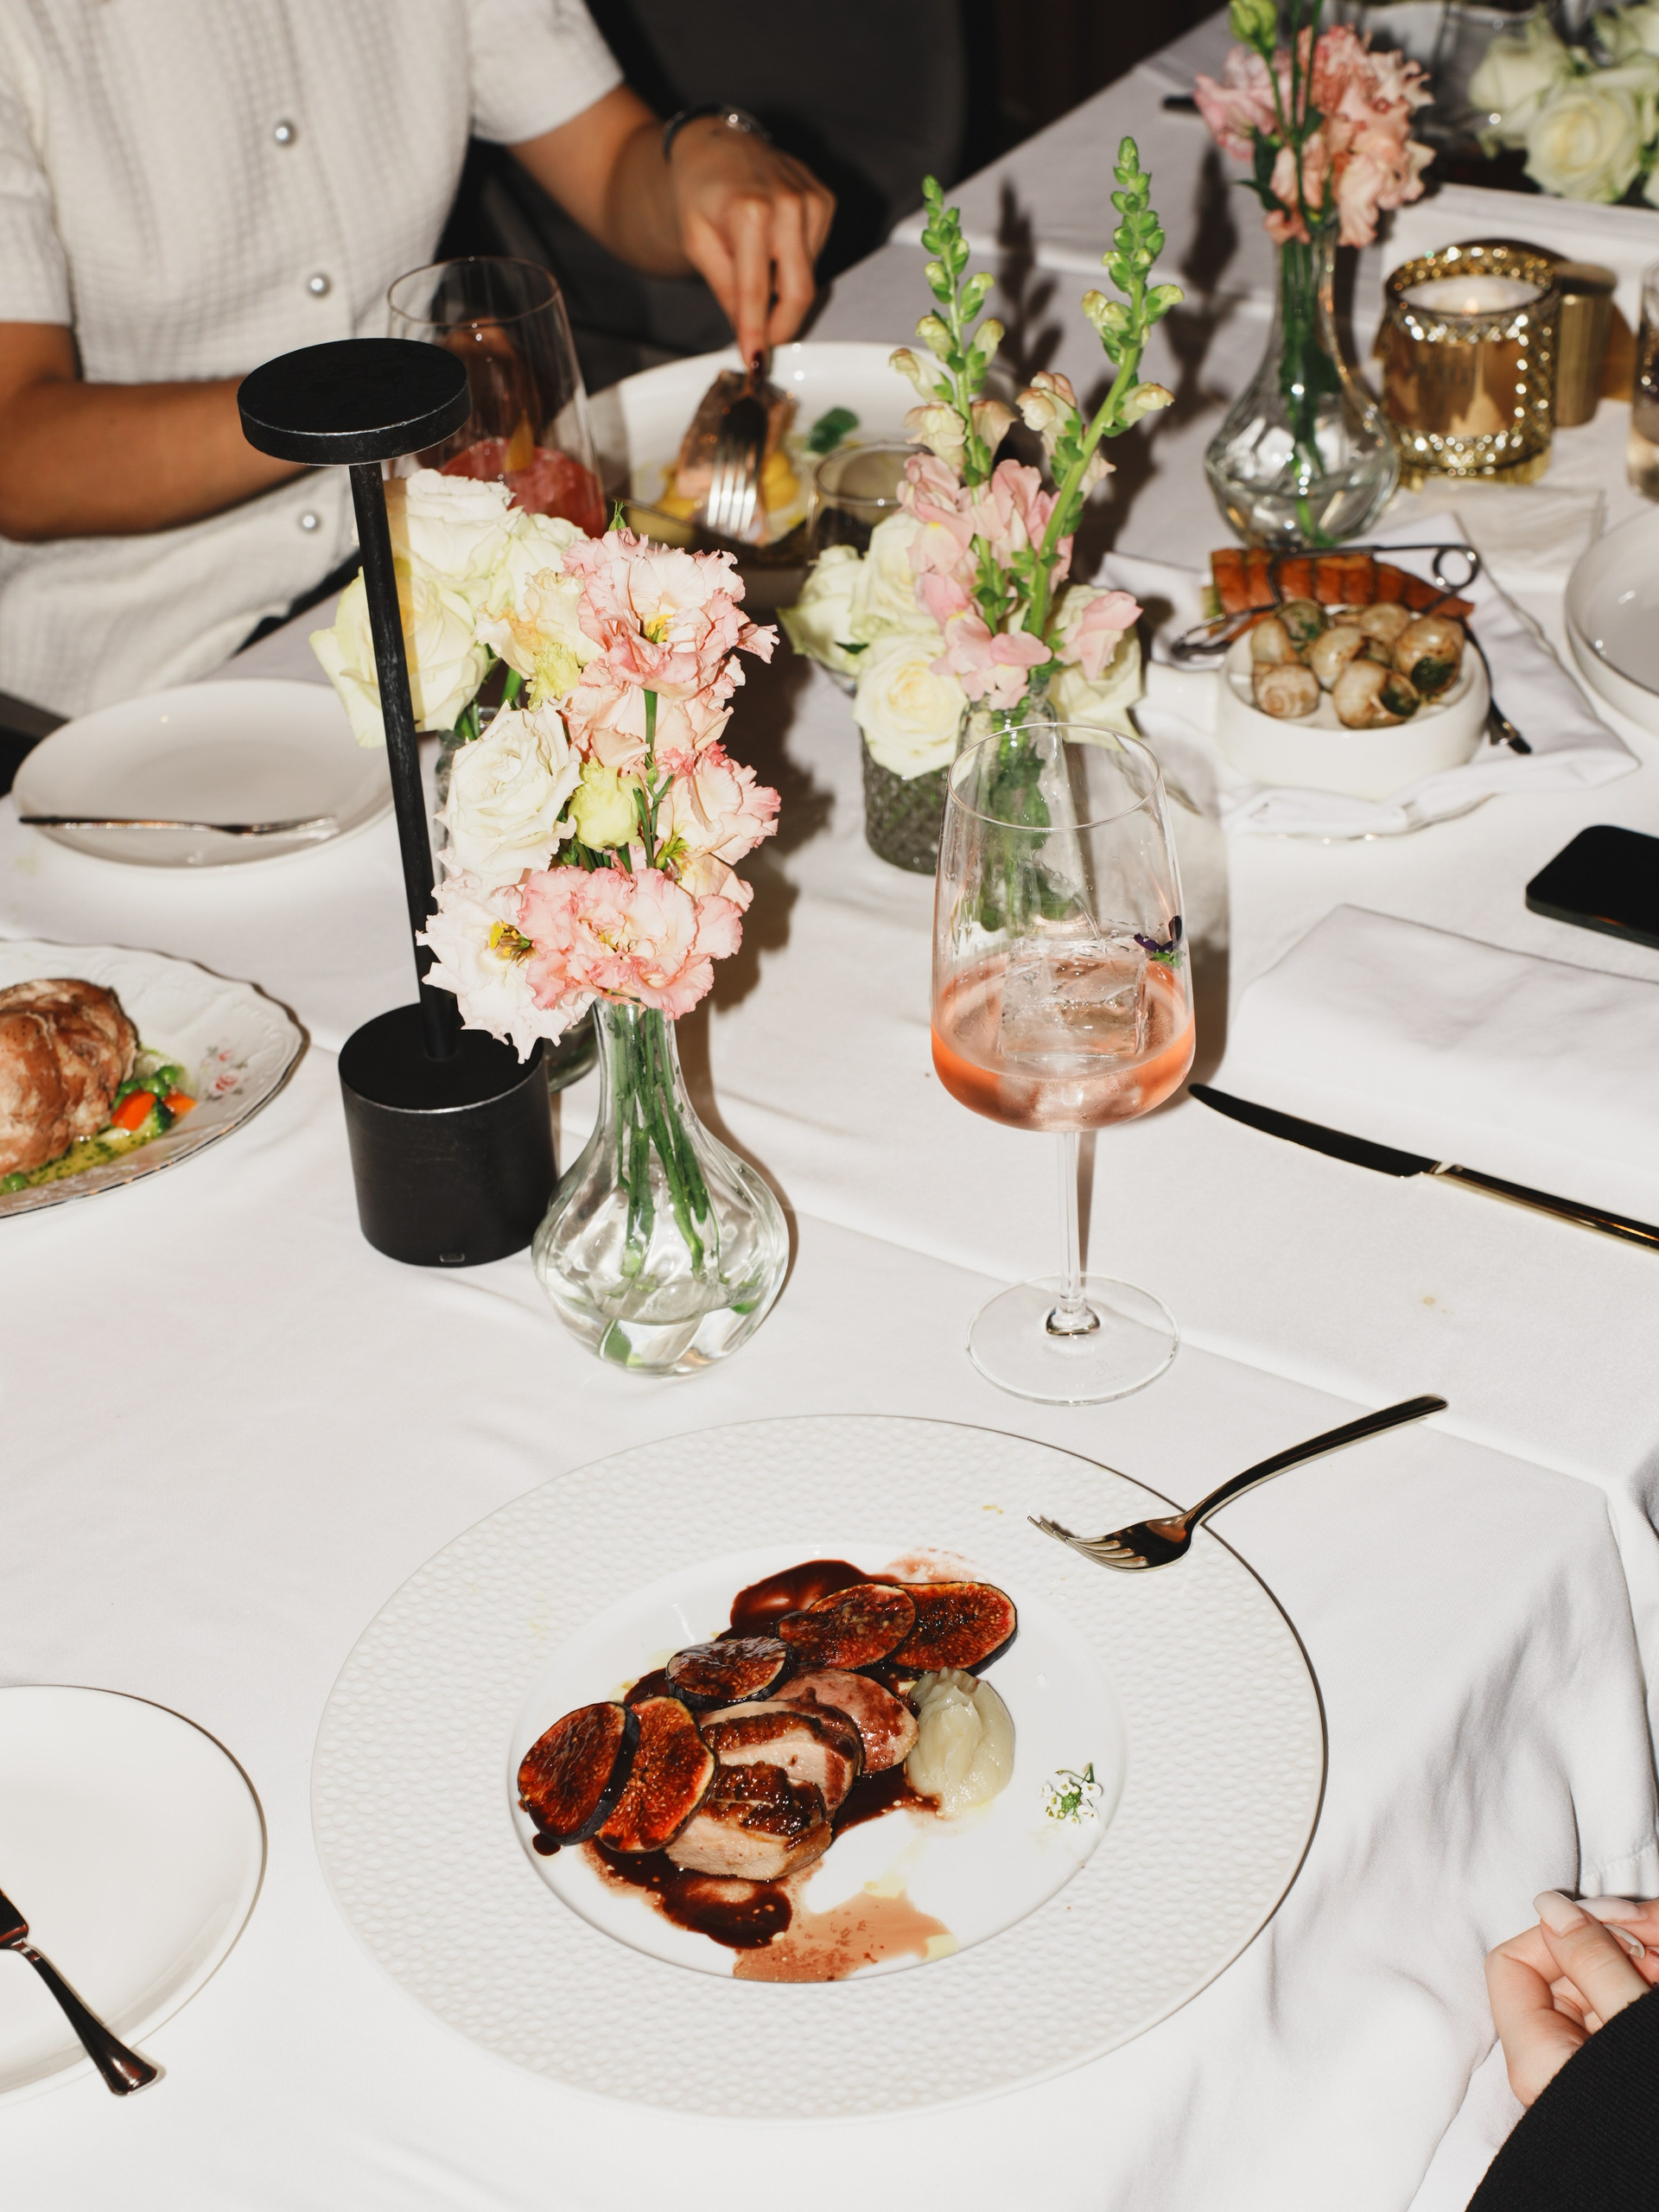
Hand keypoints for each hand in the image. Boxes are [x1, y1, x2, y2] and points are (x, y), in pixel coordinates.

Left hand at [666, 119, 834, 362]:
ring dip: (783, 289)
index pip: (757, 291)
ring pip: (808, 276)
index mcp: (749, 212)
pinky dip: (794, 263)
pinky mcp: (825, 200)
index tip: (756, 363)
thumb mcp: (697, 244)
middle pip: (798, 291)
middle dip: (782, 325)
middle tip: (763, 343)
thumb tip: (747, 332)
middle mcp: (788, 203)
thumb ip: (725, 289)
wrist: (715, 145)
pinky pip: (815, 255)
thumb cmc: (699, 194)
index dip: (757, 333)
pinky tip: (773, 245)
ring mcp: (812, 199)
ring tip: (756, 268)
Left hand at [1487, 1891, 1658, 2106]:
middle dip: (1615, 1944)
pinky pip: (1623, 2007)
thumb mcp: (1632, 2020)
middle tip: (1656, 1936)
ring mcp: (1591, 2062)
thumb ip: (1593, 1961)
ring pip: (1600, 1984)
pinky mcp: (1621, 2062)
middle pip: (1564, 1971)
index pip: (1514, 1963)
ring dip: (1640, 1961)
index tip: (1610, 1927)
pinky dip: (1646, 1988)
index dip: (1558, 1935)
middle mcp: (1555, 2060)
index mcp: (1537, 2055)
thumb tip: (1550, 1907)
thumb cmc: (1646, 2108)